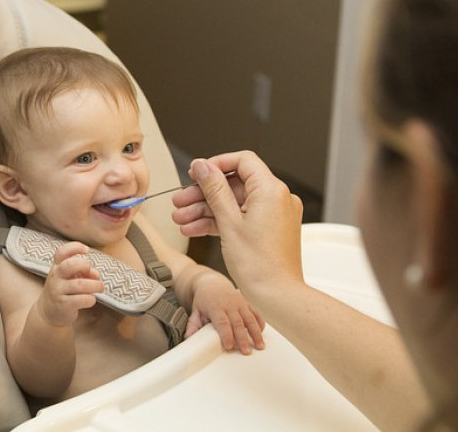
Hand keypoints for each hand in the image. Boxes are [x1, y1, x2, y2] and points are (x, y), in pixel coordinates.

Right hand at [37, 242, 104, 326]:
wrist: (48, 312)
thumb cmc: (64, 290)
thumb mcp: (70, 277)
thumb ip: (84, 272)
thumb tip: (96, 275)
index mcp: (57, 266)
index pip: (61, 252)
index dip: (75, 247)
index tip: (86, 250)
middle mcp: (56, 277)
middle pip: (69, 265)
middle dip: (84, 265)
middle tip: (91, 271)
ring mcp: (58, 291)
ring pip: (79, 284)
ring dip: (95, 285)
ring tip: (100, 287)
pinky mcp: (63, 305)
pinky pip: (81, 300)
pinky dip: (90, 299)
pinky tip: (91, 299)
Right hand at [172, 151, 303, 299]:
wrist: (277, 296)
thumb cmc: (259, 265)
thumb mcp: (228, 222)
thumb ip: (214, 189)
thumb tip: (203, 167)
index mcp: (271, 190)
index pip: (243, 161)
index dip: (216, 165)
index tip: (196, 173)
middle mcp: (277, 199)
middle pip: (234, 184)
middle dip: (203, 193)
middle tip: (181, 201)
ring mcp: (274, 215)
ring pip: (234, 203)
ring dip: (206, 210)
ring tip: (182, 220)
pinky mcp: (269, 229)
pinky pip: (241, 217)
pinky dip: (219, 221)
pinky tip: (196, 229)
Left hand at [186, 272, 265, 354]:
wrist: (212, 283)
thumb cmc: (203, 299)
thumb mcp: (195, 310)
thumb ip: (192, 325)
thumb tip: (188, 339)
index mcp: (215, 307)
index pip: (222, 322)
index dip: (226, 335)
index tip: (229, 347)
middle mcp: (229, 304)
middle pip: (238, 323)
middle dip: (242, 338)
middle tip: (246, 352)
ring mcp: (240, 303)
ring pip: (250, 319)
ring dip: (256, 333)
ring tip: (260, 346)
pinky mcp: (247, 303)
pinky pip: (256, 313)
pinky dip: (260, 324)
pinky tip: (261, 334)